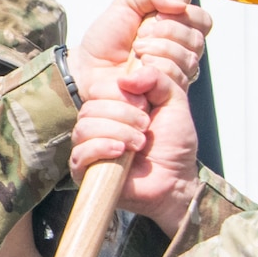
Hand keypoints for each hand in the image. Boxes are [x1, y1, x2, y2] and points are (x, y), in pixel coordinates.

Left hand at [69, 0, 210, 99]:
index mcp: (176, 29)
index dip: (187, 16)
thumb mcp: (126, 3)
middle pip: (196, 41)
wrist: (87, 68)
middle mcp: (181, 52)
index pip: (203, 21)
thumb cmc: (106, 38)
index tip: (159, 16)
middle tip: (140, 37)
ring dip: (160, 51)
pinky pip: (176, 79)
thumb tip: (181, 4)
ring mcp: (176, 75)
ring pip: (189, 61)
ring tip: (137, 52)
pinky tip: (138, 70)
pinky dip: (156, 70)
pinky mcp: (167, 94)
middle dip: (167, 33)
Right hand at [72, 69, 198, 234]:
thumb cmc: (174, 144)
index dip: (122, 92)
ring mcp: (89, 146)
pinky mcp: (85, 170)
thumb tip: (126, 77)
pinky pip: (80, 152)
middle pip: (91, 105)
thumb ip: (157, 78)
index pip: (99, 87)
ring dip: (118, 132)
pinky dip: (102, 147)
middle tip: (145, 127)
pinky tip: (121, 152)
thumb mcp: (174, 101)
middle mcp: (97, 123)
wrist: (176, 179)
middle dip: (124, 114)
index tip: (147, 105)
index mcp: (113, 106)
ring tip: (139, 143)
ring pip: (85, 126)